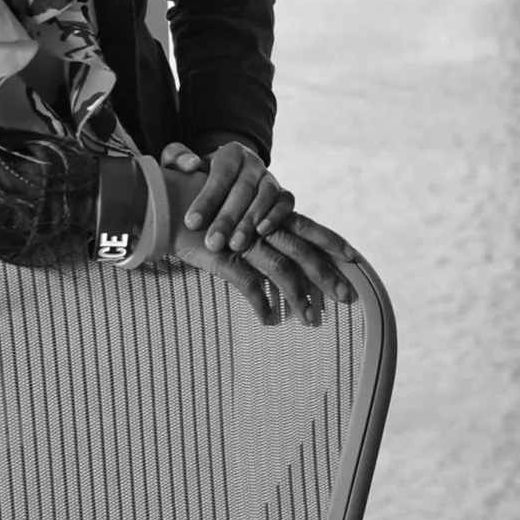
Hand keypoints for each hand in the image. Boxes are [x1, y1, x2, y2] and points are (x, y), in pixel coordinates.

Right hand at [163, 144, 357, 327]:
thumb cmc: (200, 207)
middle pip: (304, 251)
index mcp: (268, 215)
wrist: (166, 198)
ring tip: (311, 320)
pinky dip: (260, 303)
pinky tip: (268, 319)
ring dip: (299, 297)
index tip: (353, 258)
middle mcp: (262, 226)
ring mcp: (244, 241)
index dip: (332, 241)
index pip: (308, 227)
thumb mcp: (234, 216)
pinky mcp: (222, 257)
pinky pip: (247, 284)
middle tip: (348, 296)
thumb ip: (253, 229)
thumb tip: (271, 243)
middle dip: (328, 275)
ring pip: (282, 270)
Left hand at [168, 137, 288, 256]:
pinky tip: (262, 232)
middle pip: (243, 189)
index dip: (207, 199)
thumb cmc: (197, 177)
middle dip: (227, 218)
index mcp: (230, 152)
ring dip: (251, 221)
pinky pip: (286, 202)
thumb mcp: (181, 164)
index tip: (191, 223)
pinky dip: (276, 216)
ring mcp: (270, 178)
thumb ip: (177, 157)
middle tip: (213, 243)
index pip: (220, 174)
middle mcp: (253, 163)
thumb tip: (191, 164)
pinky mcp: (283, 194)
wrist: (223, 181)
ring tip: (236, 244)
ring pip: (266, 196)